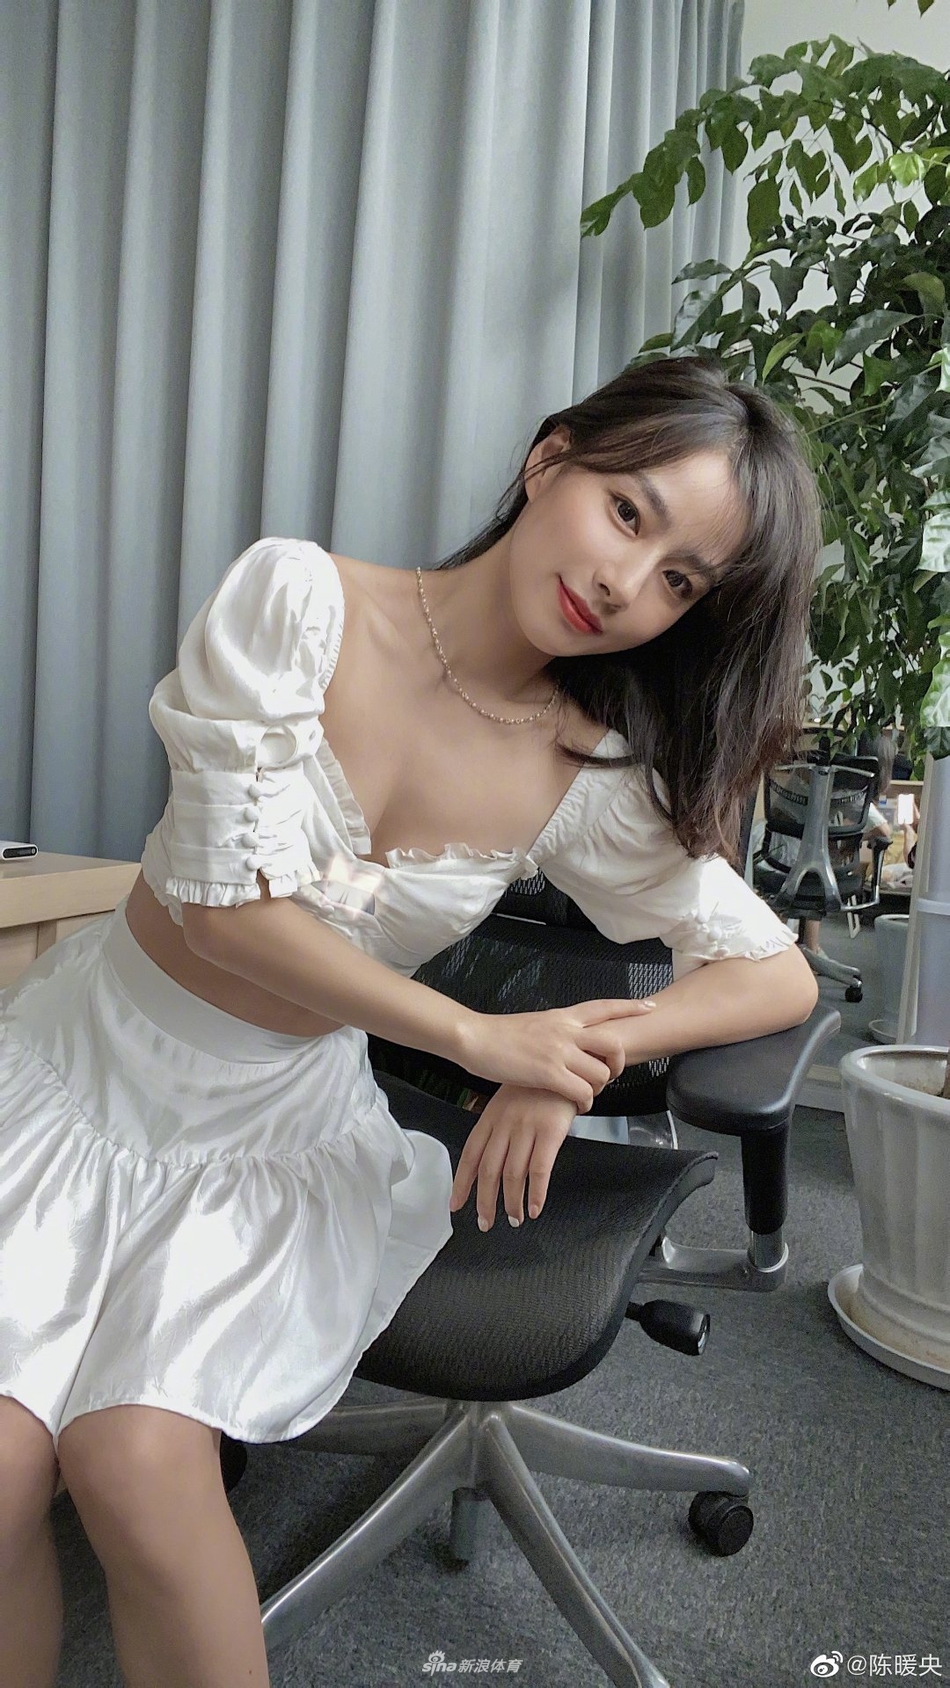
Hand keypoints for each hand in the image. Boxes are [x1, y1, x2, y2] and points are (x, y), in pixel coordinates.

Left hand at [449, 1084, 577, 1228]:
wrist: (567, 1065)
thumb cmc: (540, 1086)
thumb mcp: (510, 1101)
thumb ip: (498, 1128)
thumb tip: (488, 1163)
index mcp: (491, 1116)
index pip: (470, 1155)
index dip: (462, 1183)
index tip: (456, 1204)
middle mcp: (505, 1123)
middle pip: (489, 1170)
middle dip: (485, 1201)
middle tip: (485, 1222)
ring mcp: (527, 1127)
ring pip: (512, 1174)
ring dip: (512, 1203)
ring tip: (515, 1219)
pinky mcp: (551, 1131)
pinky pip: (540, 1170)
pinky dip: (536, 1193)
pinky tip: (534, 1208)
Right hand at [454, 997, 654, 1112]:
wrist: (475, 1037)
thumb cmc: (498, 1034)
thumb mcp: (535, 1025)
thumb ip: (556, 1032)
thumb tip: (568, 1045)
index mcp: (563, 1016)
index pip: (603, 1007)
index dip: (630, 1006)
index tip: (650, 1006)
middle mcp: (566, 1031)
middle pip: (613, 1044)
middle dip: (618, 1064)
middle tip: (609, 1076)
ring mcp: (560, 1052)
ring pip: (600, 1073)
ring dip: (597, 1089)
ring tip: (584, 1096)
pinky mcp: (550, 1073)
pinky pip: (583, 1092)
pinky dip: (585, 1103)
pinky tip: (576, 1106)